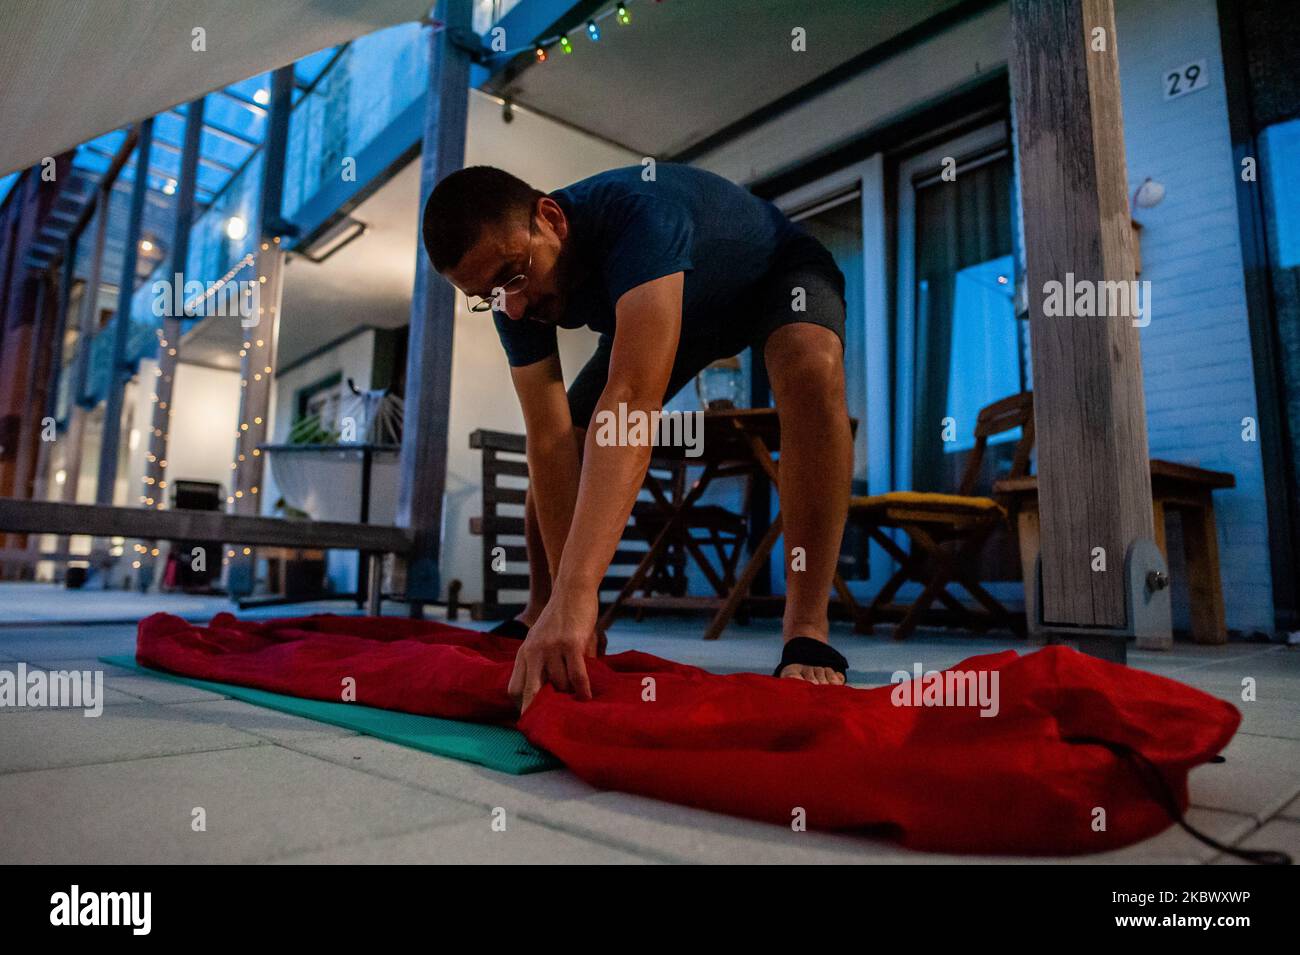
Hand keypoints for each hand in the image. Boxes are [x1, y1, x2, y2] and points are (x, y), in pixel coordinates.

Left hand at [508, 591, 598, 712]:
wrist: (572, 590)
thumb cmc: (562, 618)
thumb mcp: (543, 640)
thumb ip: (545, 664)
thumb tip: (558, 693)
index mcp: (524, 653)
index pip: (514, 688)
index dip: (523, 706)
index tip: (534, 717)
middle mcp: (534, 652)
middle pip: (530, 692)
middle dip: (536, 711)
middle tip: (545, 727)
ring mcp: (551, 648)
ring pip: (560, 683)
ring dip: (570, 693)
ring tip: (579, 699)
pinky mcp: (570, 644)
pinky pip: (576, 675)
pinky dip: (582, 689)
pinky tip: (587, 696)